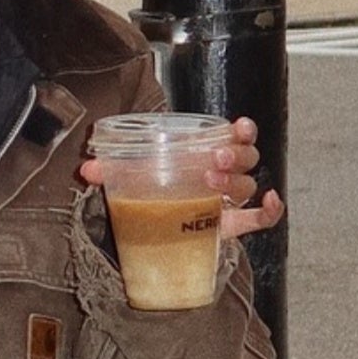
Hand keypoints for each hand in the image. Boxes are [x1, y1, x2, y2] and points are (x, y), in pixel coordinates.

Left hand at [80, 117, 285, 239]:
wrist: (149, 232)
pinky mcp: (230, 227)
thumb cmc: (149, 194)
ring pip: (248, 185)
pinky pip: (260, 220)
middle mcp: (223, 175)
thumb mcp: (131, 178)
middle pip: (246, 159)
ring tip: (212, 180)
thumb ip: (111, 170)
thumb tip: (86, 169)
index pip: (237, 135)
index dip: (243, 130)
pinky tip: (271, 201)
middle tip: (214, 158)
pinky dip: (271, 211)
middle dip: (235, 154)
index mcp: (207, 155)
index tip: (238, 126)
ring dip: (235, 180)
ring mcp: (228, 203)